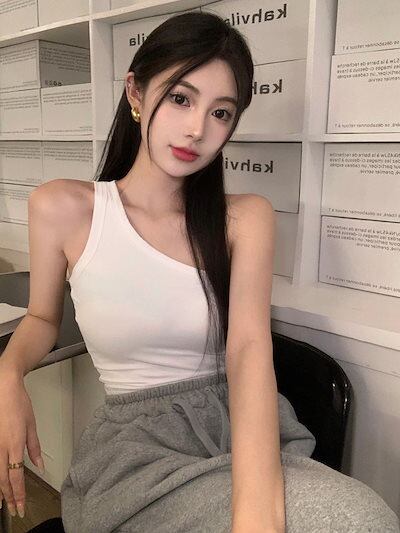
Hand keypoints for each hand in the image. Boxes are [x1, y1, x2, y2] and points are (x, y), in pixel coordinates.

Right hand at [0, 366, 43, 517]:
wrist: (3, 387)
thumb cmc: (18, 403)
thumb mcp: (31, 424)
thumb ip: (34, 447)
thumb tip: (39, 465)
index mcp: (14, 444)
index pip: (16, 476)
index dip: (18, 494)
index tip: (21, 507)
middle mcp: (0, 447)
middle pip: (3, 479)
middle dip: (9, 497)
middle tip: (14, 510)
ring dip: (0, 489)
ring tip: (4, 502)